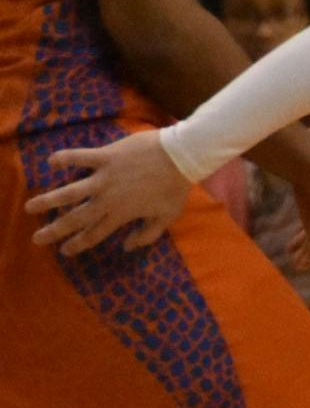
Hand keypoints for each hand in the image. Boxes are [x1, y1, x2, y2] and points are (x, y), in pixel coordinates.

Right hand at [25, 132, 189, 256]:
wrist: (181, 156)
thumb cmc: (176, 187)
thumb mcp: (167, 216)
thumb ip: (147, 234)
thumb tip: (128, 247)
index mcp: (122, 214)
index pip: (95, 234)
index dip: (79, 244)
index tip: (65, 251)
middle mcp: (108, 199)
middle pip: (77, 218)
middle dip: (56, 230)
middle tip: (37, 239)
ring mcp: (104, 177)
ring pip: (70, 192)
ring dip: (48, 200)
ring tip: (30, 207)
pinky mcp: (105, 156)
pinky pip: (80, 157)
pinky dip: (65, 158)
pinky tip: (50, 161)